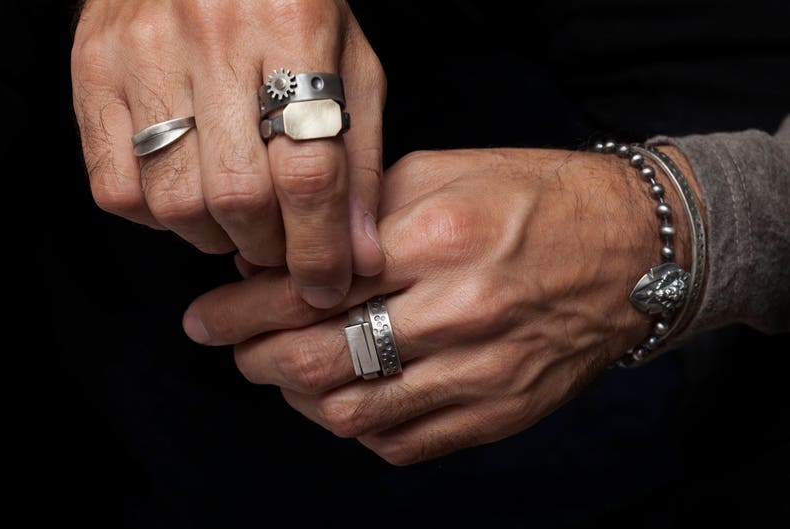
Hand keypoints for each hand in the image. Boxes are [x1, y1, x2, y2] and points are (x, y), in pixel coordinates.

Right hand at [71, 0, 385, 307]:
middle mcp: (211, 36)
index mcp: (292, 26)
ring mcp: (141, 54)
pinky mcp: (92, 73)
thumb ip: (359, 161)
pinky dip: (159, 217)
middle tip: (283, 246)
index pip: (308, 171)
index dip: (320, 247)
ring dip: (216, 236)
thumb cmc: (292, 10)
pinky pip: (117, 189)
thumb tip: (360, 256)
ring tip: (240, 218)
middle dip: (269, 247)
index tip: (326, 286)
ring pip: (175, 201)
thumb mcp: (350, 68)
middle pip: (238, 196)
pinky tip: (189, 192)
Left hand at [182, 147, 694, 463]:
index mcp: (438, 239)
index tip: (207, 313)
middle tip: (231, 347)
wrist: (631, 252)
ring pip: (354, 412)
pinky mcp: (499, 414)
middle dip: (254, 357)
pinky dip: (355, 427)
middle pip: (321, 359)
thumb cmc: (537, 199)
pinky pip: (403, 443)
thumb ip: (361, 210)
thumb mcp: (447, 172)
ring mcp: (482, 374)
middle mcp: (459, 312)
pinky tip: (343, 400)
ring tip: (279, 372)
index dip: (243, 306)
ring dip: (297, 398)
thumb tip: (283, 250)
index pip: (311, 286)